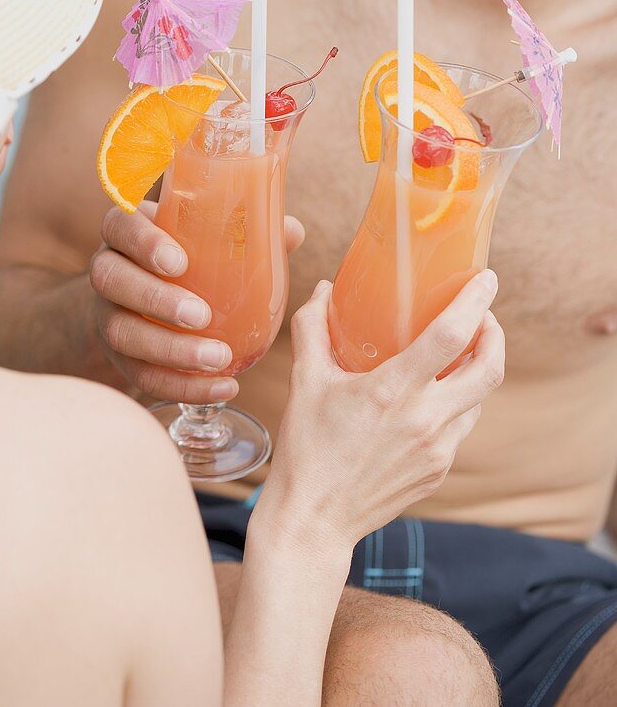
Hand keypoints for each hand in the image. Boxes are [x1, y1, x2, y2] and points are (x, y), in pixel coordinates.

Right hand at [89, 203, 305, 403]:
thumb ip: (249, 232)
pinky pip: (139, 375)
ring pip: (121, 332)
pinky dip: (180, 385)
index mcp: (127, 232)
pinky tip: (220, 388)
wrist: (147, 302)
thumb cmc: (189, 258)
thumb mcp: (207, 238)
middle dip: (155, 300)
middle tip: (202, 316)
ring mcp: (107, 315)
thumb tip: (293, 231)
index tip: (178, 262)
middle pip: (111, 280)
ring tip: (219, 358)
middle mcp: (109, 270)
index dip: (142, 243)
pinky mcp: (118, 357)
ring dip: (170, 350)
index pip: (119, 226)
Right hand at [256, 271, 503, 553]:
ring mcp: (437, 449)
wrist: (314, 520)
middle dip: (494, 334)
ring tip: (462, 350)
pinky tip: (437, 394)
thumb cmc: (306, 449)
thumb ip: (313, 329)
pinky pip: (462, 426)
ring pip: (479, 398)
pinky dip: (459, 402)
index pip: (450, 336)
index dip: (475, 303)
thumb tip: (324, 289)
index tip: (486, 279)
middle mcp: (424, 420)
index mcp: (391, 391)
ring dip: (479, 368)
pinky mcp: (439, 471)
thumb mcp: (305, 382)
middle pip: (487, 369)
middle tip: (483, 315)